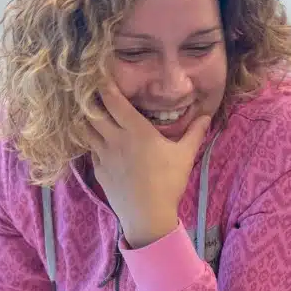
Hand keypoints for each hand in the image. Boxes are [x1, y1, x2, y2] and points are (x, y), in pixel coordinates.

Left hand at [86, 83, 211, 247]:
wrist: (148, 216)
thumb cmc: (168, 183)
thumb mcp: (185, 156)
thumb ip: (195, 133)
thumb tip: (206, 116)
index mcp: (136, 130)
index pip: (112, 100)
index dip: (103, 84)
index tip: (99, 73)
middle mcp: (115, 138)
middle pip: (92, 111)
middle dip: (90, 98)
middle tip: (90, 89)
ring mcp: (103, 154)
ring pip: (85, 129)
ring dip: (86, 118)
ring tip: (88, 111)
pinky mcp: (98, 169)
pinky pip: (89, 147)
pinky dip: (89, 139)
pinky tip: (95, 137)